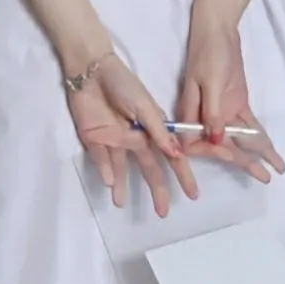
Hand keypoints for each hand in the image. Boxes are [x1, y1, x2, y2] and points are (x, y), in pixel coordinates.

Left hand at [68, 53, 194, 215]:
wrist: (91, 71)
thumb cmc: (123, 84)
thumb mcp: (145, 106)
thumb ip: (159, 131)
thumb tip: (176, 154)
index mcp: (152, 129)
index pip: (171, 156)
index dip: (182, 175)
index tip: (193, 194)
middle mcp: (136, 138)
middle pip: (149, 169)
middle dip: (158, 190)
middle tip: (162, 212)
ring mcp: (115, 140)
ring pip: (122, 169)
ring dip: (122, 186)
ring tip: (121, 204)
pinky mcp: (94, 139)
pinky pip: (101, 159)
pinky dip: (106, 171)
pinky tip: (110, 184)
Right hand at [175, 17, 284, 182]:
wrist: (217, 29)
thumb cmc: (208, 53)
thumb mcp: (208, 81)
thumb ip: (211, 112)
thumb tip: (217, 140)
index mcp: (192, 114)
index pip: (200, 143)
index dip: (217, 154)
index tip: (234, 159)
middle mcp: (206, 118)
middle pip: (225, 145)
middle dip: (244, 162)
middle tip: (264, 177)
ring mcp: (222, 111)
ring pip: (239, 139)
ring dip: (256, 154)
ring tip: (275, 170)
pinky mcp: (236, 104)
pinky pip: (248, 125)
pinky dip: (260, 138)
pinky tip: (271, 152)